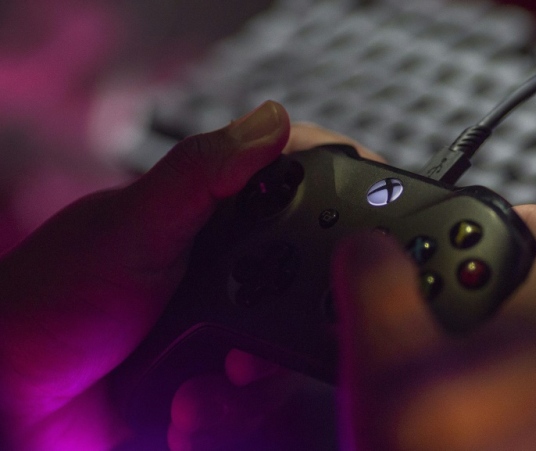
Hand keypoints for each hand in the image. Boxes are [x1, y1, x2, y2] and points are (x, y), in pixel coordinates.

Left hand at [0, 100, 374, 449]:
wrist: (14, 405)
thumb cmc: (50, 304)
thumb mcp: (130, 228)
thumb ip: (199, 176)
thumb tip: (272, 122)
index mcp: (212, 219)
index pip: (297, 185)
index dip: (340, 190)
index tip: (373, 208)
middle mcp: (227, 270)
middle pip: (312, 281)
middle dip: (292, 325)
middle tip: (252, 351)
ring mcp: (225, 329)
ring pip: (290, 353)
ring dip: (248, 386)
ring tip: (200, 391)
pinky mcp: (218, 384)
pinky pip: (258, 404)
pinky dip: (222, 414)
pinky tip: (180, 409)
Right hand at [333, 206, 535, 449]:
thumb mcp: (385, 364)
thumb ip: (374, 283)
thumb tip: (368, 246)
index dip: (533, 215)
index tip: (484, 233)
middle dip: (491, 285)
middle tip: (434, 305)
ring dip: (493, 334)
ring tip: (433, 359)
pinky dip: (505, 380)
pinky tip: (454, 407)